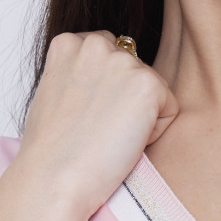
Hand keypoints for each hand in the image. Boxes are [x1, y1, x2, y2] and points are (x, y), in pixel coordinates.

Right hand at [16, 30, 179, 217]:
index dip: (105, 91)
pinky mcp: (148, 85)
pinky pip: (169, 109)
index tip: (85, 115)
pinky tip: (122, 142)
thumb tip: (106, 81)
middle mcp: (96, 43)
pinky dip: (154, 132)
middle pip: (135, 70)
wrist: (52, 178)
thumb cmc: (50, 150)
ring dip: (140, 116)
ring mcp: (123, 61)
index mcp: (68, 42)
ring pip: (153, 90)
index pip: (111, 55)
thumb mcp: (55, 92)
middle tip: (96, 129)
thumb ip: (81, 74)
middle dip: (125, 100)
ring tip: (107, 136)